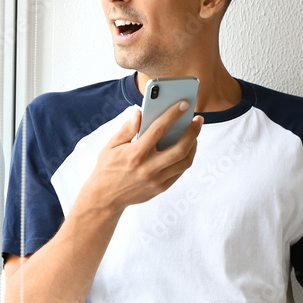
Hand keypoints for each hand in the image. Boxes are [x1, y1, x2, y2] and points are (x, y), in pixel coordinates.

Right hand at [80, 101, 202, 214]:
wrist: (105, 198)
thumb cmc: (107, 168)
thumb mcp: (111, 146)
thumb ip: (127, 129)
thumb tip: (139, 112)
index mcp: (135, 153)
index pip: (159, 129)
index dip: (173, 114)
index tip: (184, 104)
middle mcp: (148, 167)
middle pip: (180, 147)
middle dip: (193, 131)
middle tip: (198, 120)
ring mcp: (156, 180)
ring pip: (184, 161)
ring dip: (193, 145)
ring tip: (194, 134)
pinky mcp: (160, 188)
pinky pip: (180, 172)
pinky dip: (186, 158)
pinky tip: (186, 149)